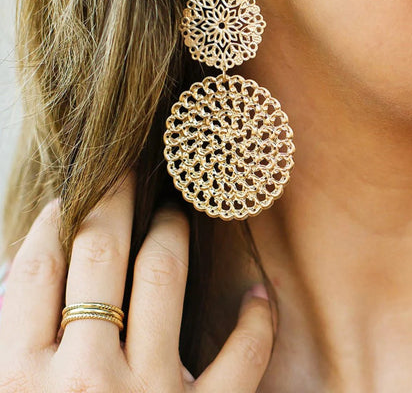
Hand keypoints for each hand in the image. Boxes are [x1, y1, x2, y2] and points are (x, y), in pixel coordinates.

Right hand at [0, 172, 273, 391]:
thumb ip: (9, 344)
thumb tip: (17, 278)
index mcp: (19, 381)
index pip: (36, 268)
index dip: (54, 219)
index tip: (71, 191)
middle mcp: (84, 379)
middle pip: (97, 255)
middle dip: (111, 199)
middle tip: (126, 166)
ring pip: (162, 279)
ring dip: (171, 233)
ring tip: (177, 208)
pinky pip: (241, 359)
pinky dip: (255, 325)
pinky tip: (261, 295)